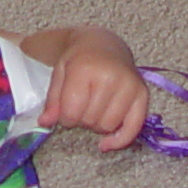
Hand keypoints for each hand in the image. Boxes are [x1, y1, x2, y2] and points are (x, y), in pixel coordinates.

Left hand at [33, 28, 149, 151]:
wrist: (104, 43)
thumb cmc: (78, 59)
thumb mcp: (59, 73)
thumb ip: (53, 100)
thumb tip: (45, 123)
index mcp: (85, 69)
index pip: (71, 111)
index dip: (64, 118)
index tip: (65, 110)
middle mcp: (110, 77)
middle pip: (90, 120)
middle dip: (81, 119)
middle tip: (81, 106)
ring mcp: (129, 85)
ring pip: (108, 126)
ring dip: (97, 126)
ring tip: (93, 110)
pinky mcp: (143, 94)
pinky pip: (133, 128)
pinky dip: (120, 140)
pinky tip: (106, 144)